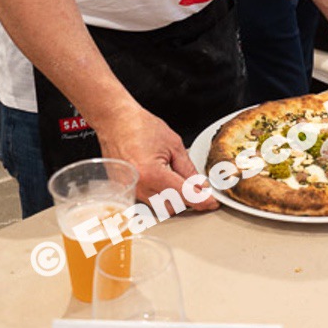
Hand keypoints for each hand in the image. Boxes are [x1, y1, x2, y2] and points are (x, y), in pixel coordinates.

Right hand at [95, 107, 218, 211]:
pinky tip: (162, 179)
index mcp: (152, 174)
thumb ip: (188, 169)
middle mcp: (139, 186)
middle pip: (172, 206)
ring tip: (175, 178)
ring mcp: (129, 190)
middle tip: (195, 186)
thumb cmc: (140, 126)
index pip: (184, 195)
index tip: (212, 203)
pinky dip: (158, 194)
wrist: (115, 121)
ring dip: (172, 198)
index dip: (202, 200)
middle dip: (187, 199)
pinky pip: (146, 200)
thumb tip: (200, 186)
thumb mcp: (173, 144)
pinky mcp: (125, 190)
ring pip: (159, 206)